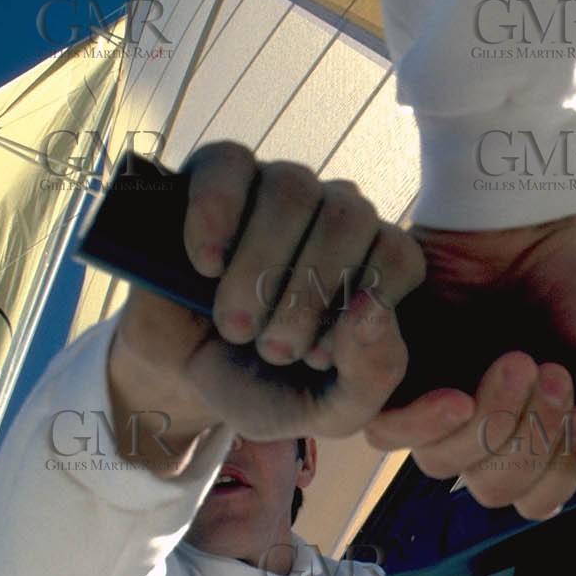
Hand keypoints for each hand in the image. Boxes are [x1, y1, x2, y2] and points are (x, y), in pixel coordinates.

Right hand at [108, 141, 435, 449]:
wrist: (178, 373)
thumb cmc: (263, 383)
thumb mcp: (323, 410)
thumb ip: (372, 377)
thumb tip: (374, 308)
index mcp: (373, 261)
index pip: (397, 254)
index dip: (360, 309)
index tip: (319, 358)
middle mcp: (333, 213)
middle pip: (347, 217)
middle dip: (306, 295)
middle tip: (273, 349)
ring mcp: (277, 186)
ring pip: (292, 189)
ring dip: (260, 266)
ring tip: (234, 323)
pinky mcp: (218, 174)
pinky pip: (229, 165)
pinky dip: (216, 215)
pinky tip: (205, 264)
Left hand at [362, 213, 575, 516]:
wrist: (524, 213)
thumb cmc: (574, 279)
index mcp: (538, 433)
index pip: (538, 497)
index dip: (560, 469)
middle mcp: (484, 429)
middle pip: (491, 490)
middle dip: (529, 439)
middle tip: (550, 371)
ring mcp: (436, 405)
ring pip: (442, 465)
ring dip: (489, 422)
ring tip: (515, 360)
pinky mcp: (395, 376)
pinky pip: (387, 430)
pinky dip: (422, 420)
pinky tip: (457, 391)